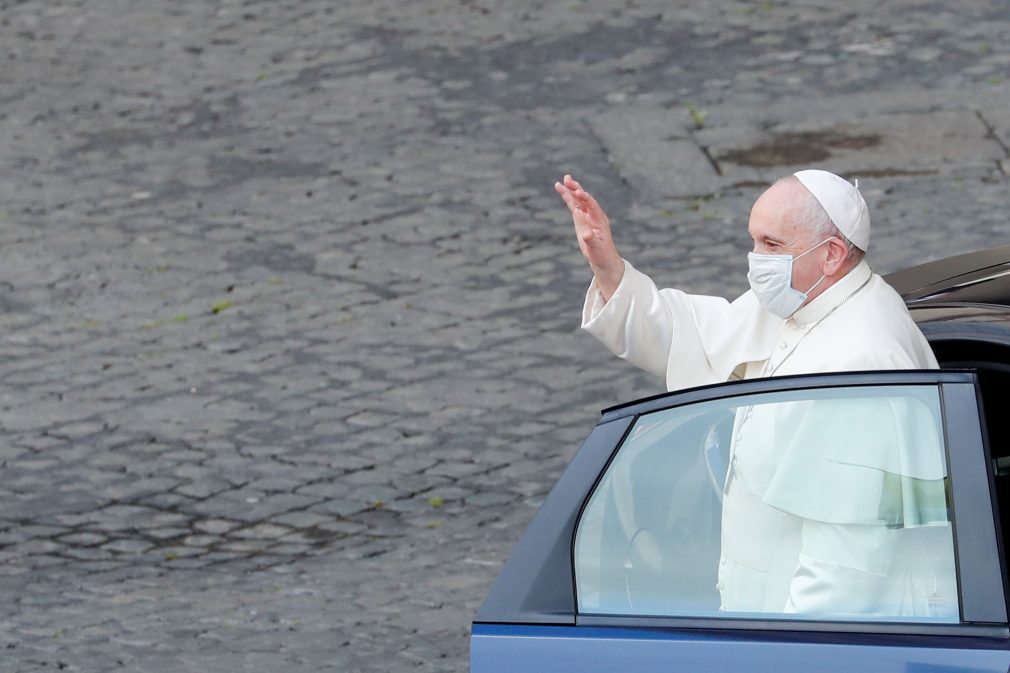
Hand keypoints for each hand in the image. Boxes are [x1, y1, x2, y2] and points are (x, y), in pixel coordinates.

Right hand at [554, 174, 623, 299]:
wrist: (603, 257)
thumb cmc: (601, 254)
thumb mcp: (597, 249)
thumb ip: (592, 240)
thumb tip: (586, 234)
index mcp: (599, 220)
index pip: (592, 206)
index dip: (586, 199)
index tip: (578, 193)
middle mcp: (593, 215)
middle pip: (584, 199)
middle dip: (576, 189)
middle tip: (568, 179)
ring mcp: (587, 216)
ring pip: (578, 200)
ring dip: (571, 190)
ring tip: (563, 180)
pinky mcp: (580, 218)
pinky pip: (573, 205)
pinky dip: (568, 197)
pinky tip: (561, 188)